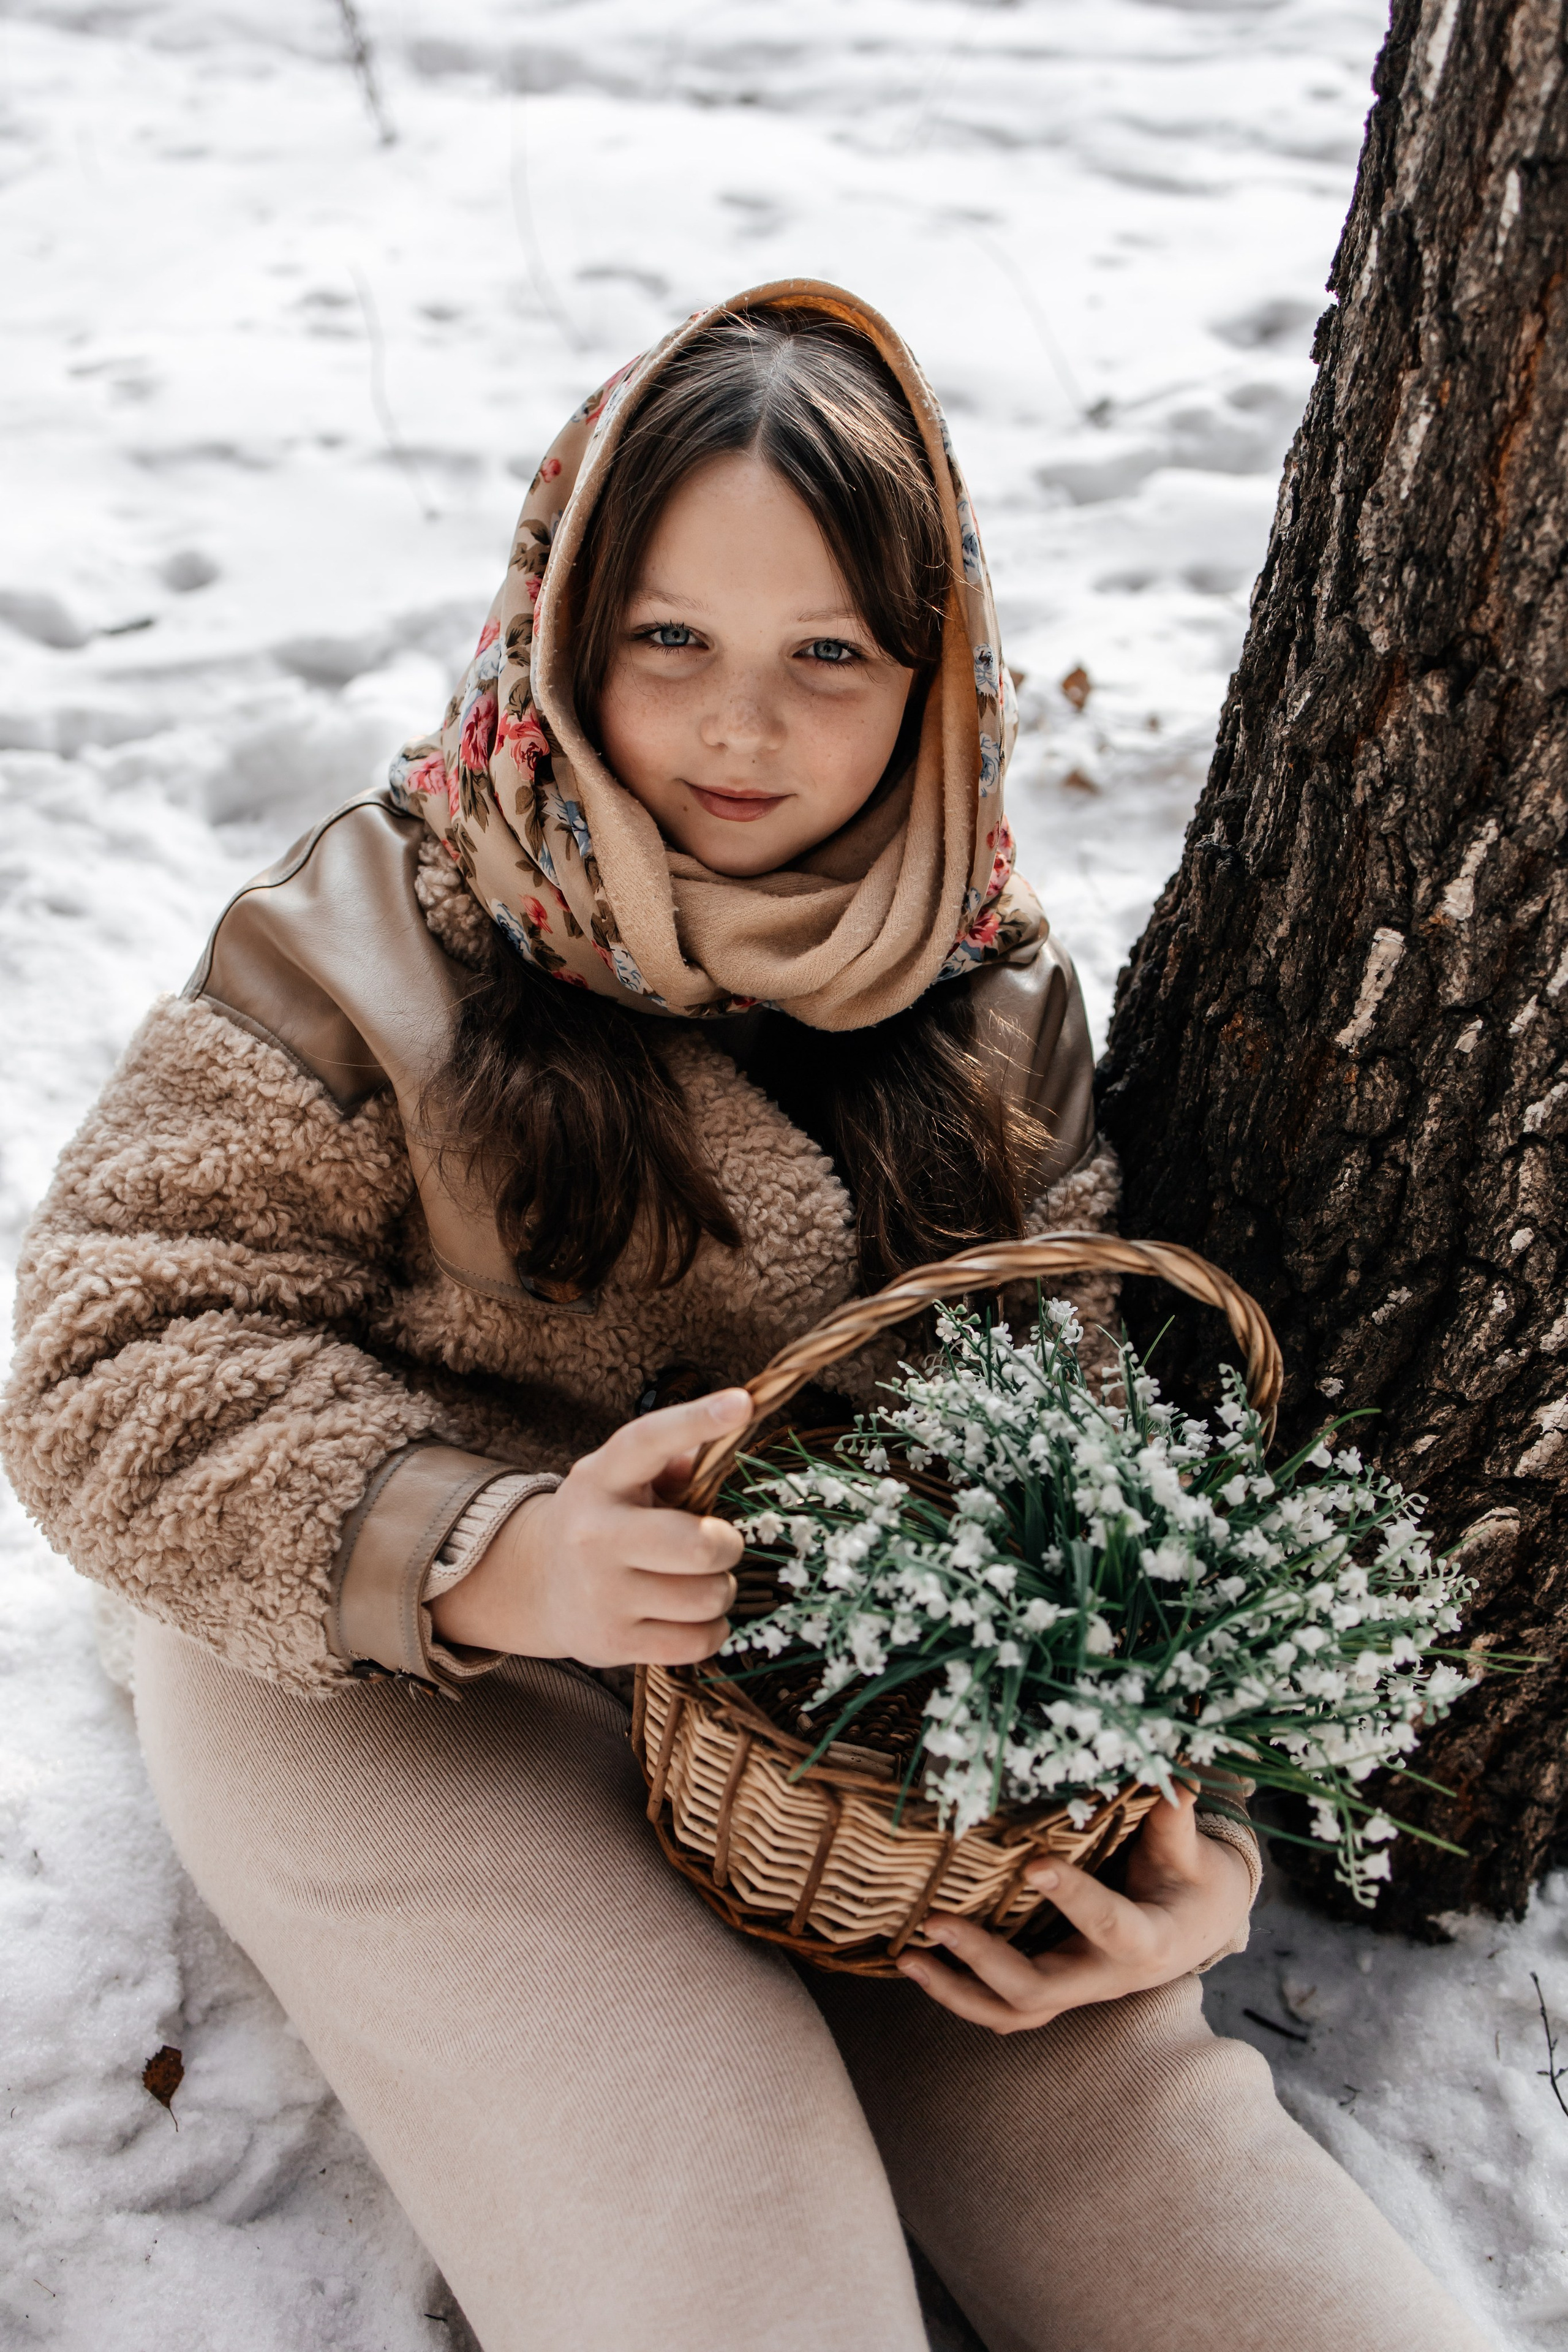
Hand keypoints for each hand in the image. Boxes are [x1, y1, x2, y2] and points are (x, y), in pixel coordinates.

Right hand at [427, 1389, 749, 1666]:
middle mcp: (595, 1535)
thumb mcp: (625, 1478)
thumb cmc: (606, 1519)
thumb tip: (719, 1441)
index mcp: (601, 1479)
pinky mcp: (613, 1644)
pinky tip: (687, 1614)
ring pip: (709, 1597)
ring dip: (720, 1589)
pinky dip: (711, 1629)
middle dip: (727, 1545)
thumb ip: (674, 1460)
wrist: (538, 1584)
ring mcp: (602, 1595)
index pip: (647, 1441)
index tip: (742, 1403)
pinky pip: (700, 1642)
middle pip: (699, 1546)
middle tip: (718, 1544)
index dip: (697, 1420)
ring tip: (696, 1581)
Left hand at [896, 1785, 1251, 2033]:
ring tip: (907, 1957)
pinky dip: (960, 1995)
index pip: (1109, 1925)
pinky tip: (920, 1966)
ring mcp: (1077, 1991)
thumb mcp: (1190, 1851)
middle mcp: (1106, 1978)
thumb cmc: (1192, 1880)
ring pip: (1013, 2012)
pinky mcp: (1056, 1991)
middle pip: (1041, 1989)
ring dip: (956, 1991)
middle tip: (935, 1921)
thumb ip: (1175, 1819)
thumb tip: (1174, 1772)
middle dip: (985, 1960)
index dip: (1074, 1899)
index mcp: (1146, 1941)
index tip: (1034, 1865)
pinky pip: (1004, 2009)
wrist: (1198, 1927)